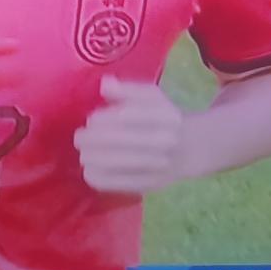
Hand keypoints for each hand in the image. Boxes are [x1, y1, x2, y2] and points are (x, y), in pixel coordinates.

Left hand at [73, 76, 193, 195]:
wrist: (191, 148)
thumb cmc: (164, 117)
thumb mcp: (152, 96)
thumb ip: (128, 89)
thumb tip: (105, 85)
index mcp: (164, 115)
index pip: (126, 116)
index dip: (102, 119)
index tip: (91, 120)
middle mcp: (164, 141)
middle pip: (118, 140)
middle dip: (91, 139)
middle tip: (79, 137)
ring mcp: (158, 166)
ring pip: (116, 163)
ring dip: (92, 157)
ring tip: (84, 152)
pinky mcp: (150, 184)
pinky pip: (118, 183)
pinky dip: (98, 176)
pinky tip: (89, 169)